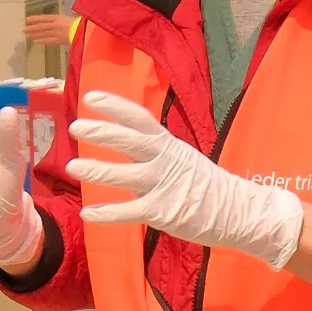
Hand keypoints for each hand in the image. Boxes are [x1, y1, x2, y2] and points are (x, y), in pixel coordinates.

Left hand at [24, 14, 75, 46]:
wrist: (85, 31)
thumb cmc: (80, 23)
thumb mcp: (69, 18)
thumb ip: (61, 20)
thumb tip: (54, 22)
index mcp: (58, 18)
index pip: (44, 18)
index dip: (35, 18)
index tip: (27, 19)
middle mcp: (55, 25)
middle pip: (41, 26)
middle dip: (32, 28)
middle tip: (24, 29)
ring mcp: (56, 33)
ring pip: (43, 34)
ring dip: (35, 35)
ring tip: (27, 36)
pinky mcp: (59, 40)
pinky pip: (48, 41)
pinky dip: (41, 41)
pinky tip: (36, 42)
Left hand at [67, 90, 303, 269]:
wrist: (240, 211)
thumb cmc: (203, 183)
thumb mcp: (179, 155)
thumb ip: (149, 147)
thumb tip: (117, 130)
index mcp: (168, 144)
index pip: (140, 118)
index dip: (116, 106)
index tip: (91, 97)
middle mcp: (165, 160)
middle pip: (131, 140)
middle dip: (103, 131)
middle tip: (74, 126)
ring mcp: (164, 186)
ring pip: (126, 175)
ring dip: (98, 170)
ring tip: (72, 166)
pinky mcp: (164, 212)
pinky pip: (131, 211)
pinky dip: (108, 213)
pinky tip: (88, 213)